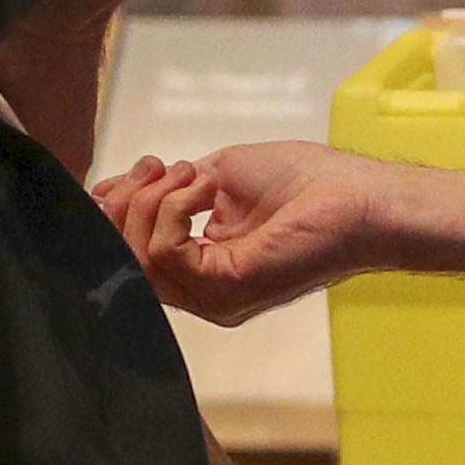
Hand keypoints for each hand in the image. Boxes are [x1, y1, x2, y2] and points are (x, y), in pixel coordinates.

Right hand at [99, 141, 399, 322]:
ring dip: (152, 201)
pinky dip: (172, 210)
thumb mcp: (215, 176)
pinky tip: (203, 190)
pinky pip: (166, 253)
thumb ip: (165, 191)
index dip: (120, 209)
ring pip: (139, 258)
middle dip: (128, 203)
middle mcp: (205, 292)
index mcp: (205, 268)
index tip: (142, 167)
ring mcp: (214, 297)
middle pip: (127, 259)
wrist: (358, 196)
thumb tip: (106, 191)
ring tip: (189, 175)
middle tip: (159, 167)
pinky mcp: (226, 289)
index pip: (134, 253)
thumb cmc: (307, 182)